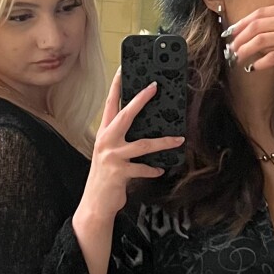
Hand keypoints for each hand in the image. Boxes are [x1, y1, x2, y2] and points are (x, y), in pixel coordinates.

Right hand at [78, 69, 184, 223]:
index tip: (123, 70)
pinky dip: (153, 169)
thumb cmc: (106, 176)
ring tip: (178, 139)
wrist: (95, 203)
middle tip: (154, 87)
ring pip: (142, 144)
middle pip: (124, 115)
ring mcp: (112, 157)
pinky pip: (142, 168)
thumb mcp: (110, 153)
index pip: (110, 104)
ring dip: (163, 142)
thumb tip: (144, 126)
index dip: (117, 87)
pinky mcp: (119, 172)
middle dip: (140, 100)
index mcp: (104, 133)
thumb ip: (121, 139)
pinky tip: (160, 169)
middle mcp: (106, 141)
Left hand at [224, 1, 273, 71]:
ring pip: (261, 41)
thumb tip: (272, 27)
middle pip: (257, 26)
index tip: (233, 30)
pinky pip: (273, 57)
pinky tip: (255, 66)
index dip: (244, 22)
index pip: (261, 13)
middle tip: (232, 45)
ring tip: (239, 56)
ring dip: (246, 49)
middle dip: (240, 36)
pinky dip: (261, 62)